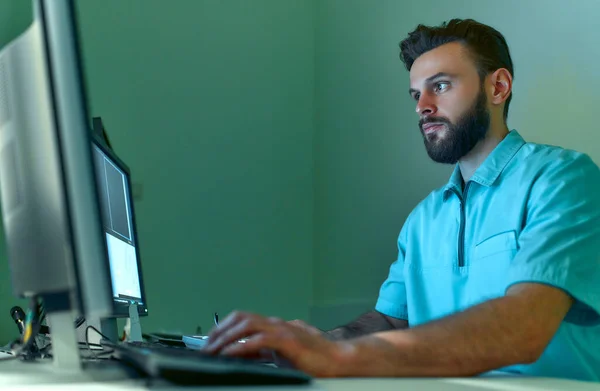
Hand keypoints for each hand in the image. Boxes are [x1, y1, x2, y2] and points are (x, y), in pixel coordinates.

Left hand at [202, 311, 349, 376]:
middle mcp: (276, 323)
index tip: (210, 342)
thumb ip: (264, 351)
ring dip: (226, 337)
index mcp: (274, 326)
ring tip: (213, 351)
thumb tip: (245, 352)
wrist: (337, 360)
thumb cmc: (314, 358)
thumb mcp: (282, 354)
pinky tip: (230, 353)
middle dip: (219, 331)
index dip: (224, 328)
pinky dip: (241, 346)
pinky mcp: (287, 340)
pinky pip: (259, 340)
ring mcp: (281, 329)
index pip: (243, 319)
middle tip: (206, 348)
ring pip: (246, 325)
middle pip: (240, 317)